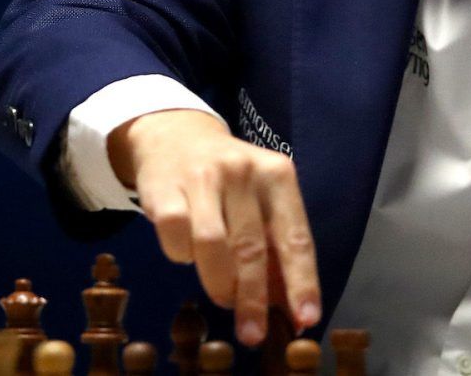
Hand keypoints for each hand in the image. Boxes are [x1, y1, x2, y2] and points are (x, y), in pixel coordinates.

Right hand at [107, 109, 320, 345]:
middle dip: (253, 298)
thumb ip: (276, 247)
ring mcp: (202, 177)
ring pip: (212, 246)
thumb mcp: (260, 201)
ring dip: (219, 283)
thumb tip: (289, 307)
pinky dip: (183, 257)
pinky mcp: (165, 188)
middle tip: (253, 334)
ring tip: (222, 297)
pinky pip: (176, 240)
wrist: (174, 136)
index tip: (305, 319)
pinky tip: (187, 253)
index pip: (295, 237)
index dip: (302, 282)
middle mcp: (243, 170)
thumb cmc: (228, 179)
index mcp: (277, 174)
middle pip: (252, 248)